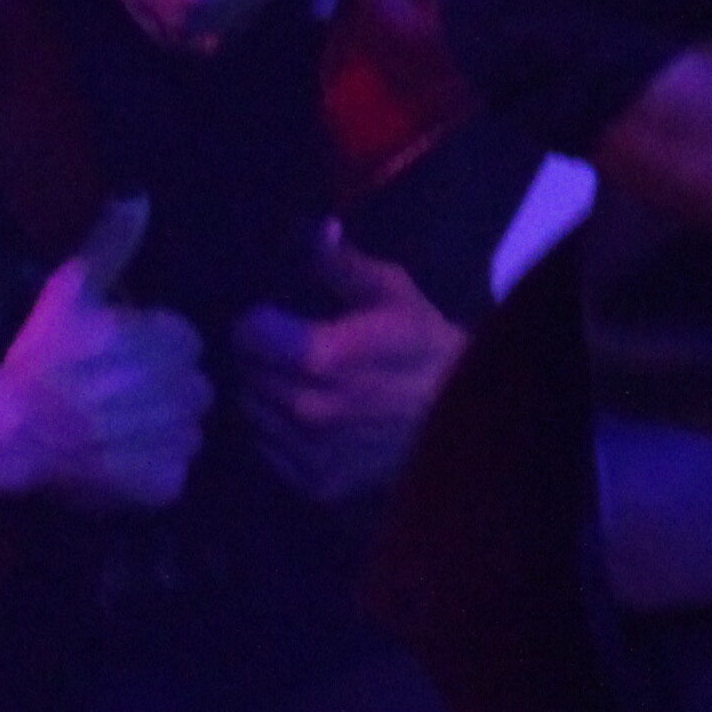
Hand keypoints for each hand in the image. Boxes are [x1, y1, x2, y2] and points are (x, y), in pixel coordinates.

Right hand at [0, 196, 210, 511]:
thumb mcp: (72, 289)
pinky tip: (118, 462)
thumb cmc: (43, 357)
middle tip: (118, 398)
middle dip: (165, 392)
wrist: (12, 430)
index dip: (153, 353)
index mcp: (175, 343)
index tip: (120, 363)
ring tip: (117, 431)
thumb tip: (140, 195)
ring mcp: (180, 440)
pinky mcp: (168, 485)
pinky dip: (152, 471)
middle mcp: (189, 391)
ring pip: (188, 432)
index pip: (187, 345)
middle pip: (194, 390)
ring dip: (163, 431)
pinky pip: (174, 474)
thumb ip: (112, 243)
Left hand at [232, 225, 467, 509]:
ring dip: (268, 394)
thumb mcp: (392, 293)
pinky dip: (282, 433)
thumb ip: (342, 263)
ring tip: (301, 381)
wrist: (464, 420)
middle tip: (288, 348)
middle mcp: (308, 408)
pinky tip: (314, 417)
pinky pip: (271, 450)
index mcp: (320, 356)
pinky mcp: (318, 484)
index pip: (248, 335)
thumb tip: (315, 227)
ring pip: (254, 412)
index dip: (257, 322)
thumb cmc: (425, 347)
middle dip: (261, 357)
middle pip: (246, 373)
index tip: (274, 318)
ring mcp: (311, 452)